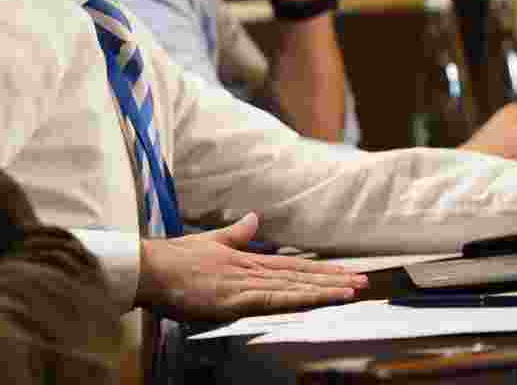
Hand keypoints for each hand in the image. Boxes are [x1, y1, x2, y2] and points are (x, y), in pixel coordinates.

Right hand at [136, 212, 367, 321]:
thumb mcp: (209, 243)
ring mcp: (245, 284)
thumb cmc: (174, 260)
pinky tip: (322, 298)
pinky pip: (276, 299)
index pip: (293, 266)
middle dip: (334, 279)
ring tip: (354, 290)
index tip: (347, 272)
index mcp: (247, 260)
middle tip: (366, 281)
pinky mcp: (236, 300)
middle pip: (301, 275)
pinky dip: (302, 298)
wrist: (150, 268)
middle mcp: (252, 270)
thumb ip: (235, 234)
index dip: (322, 269)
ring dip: (326, 288)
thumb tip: (253, 218)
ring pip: (295, 286)